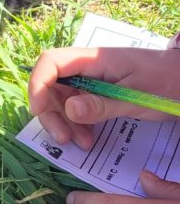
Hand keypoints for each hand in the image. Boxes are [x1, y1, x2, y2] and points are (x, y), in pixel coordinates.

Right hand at [28, 47, 179, 149]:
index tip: (37, 111)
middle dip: (51, 113)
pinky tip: (88, 139)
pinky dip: (78, 124)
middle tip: (63, 139)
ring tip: (83, 144)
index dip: (37, 84)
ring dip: (65, 123)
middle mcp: (89, 67)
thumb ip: (102, 105)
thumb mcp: (136, 98)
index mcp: (95, 59)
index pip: (52, 62)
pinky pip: (78, 107)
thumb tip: (69, 109)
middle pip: (52, 84)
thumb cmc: (168, 84)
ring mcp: (93, 80)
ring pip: (62, 99)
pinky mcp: (99, 93)